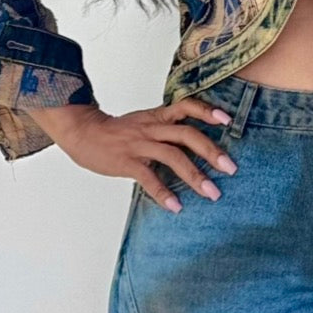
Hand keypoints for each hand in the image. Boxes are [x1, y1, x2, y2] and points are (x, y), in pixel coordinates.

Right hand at [29, 98, 236, 212]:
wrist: (82, 131)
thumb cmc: (116, 131)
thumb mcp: (144, 121)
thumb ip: (166, 128)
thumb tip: (194, 142)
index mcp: (157, 116)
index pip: (186, 106)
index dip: (207, 111)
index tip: (228, 120)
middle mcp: (152, 128)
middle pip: (187, 134)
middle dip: (212, 151)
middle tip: (231, 168)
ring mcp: (139, 144)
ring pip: (172, 156)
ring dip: (195, 175)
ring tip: (212, 193)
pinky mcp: (126, 162)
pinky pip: (148, 178)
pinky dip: (163, 193)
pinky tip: (175, 207)